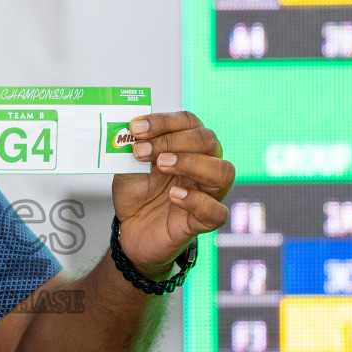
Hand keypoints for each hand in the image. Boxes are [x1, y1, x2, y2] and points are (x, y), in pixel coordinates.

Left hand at [110, 111, 234, 276]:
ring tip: (161, 165)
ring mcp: (208, 193)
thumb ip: (132, 147)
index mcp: (188, 146)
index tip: (135, 128)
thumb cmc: (137, 194)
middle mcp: (205, 165)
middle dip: (171, 141)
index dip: (163, 121)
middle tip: (141, 151)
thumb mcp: (128, 166)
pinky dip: (197, 201)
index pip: (189, 122)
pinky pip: (217, 211)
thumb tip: (130, 129)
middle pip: (207, 141)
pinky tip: (174, 195)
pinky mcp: (204, 221)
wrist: (131, 229)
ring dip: (191, 163)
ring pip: (223, 172)